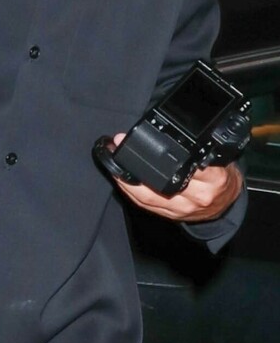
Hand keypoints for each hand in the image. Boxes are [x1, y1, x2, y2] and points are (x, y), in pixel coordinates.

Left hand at [109, 133, 243, 221]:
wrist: (227, 203)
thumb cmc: (221, 176)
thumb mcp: (220, 157)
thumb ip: (201, 147)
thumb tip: (172, 126)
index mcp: (214, 178)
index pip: (187, 164)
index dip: (163, 154)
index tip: (142, 140)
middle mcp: (198, 195)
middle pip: (162, 181)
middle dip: (138, 164)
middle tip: (119, 146)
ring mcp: (183, 208)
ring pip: (149, 196)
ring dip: (127, 180)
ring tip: (114, 162)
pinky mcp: (171, 216)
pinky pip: (146, 205)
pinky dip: (131, 192)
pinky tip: (121, 180)